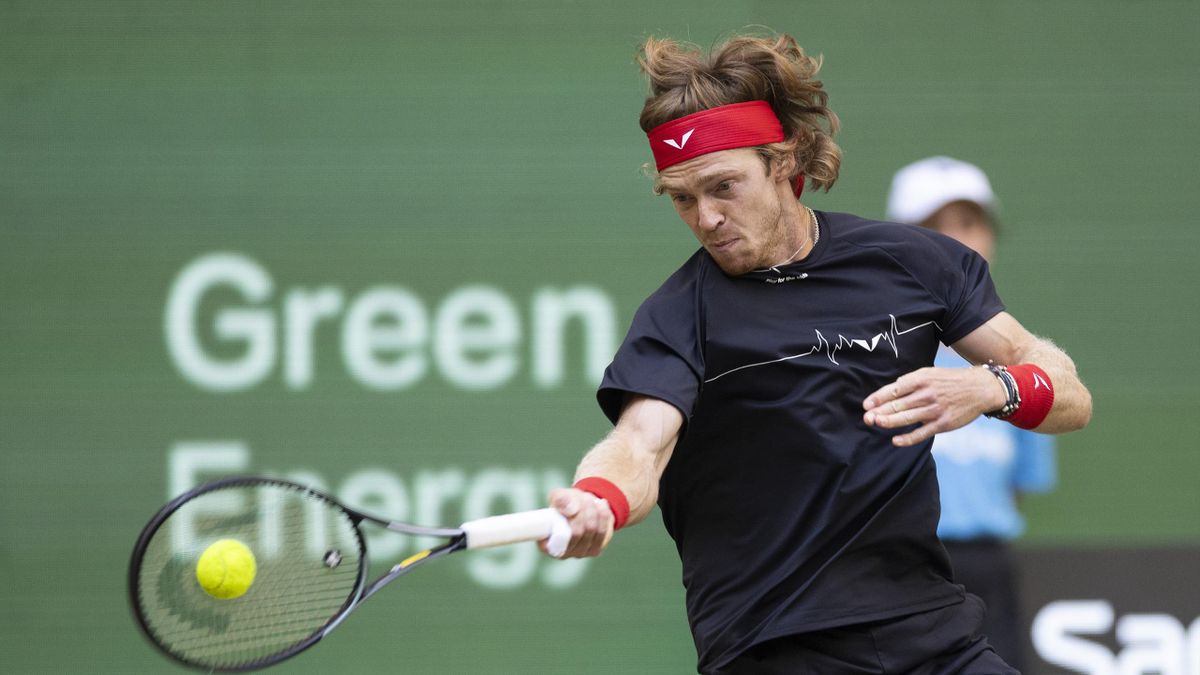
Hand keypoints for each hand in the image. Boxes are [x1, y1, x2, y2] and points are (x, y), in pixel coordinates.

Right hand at [540, 488, 613, 557]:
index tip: (572, 505)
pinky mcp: (594, 551)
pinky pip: (603, 532)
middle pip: (577, 532)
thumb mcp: (560, 495)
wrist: (583, 506)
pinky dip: (603, 516)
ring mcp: (579, 553)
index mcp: (546, 543)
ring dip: (593, 511)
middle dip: (583, 511)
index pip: (556, 539)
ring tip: (591, 499)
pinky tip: (601, 506)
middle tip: (584, 496)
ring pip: (591, 530)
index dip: (565, 521)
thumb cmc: (566, 503)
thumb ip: (560, 499)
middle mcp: (562, 553)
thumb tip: (572, 511)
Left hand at [862, 366, 1006, 446]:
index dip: (878, 398)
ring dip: (888, 422)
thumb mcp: (931, 373)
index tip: (866, 405)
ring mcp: (935, 410)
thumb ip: (911, 381)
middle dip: (879, 412)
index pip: (894, 389)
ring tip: (876, 424)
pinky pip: (921, 433)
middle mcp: (927, 394)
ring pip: (906, 418)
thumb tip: (890, 391)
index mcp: (922, 379)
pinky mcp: (943, 424)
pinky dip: (907, 438)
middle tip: (866, 418)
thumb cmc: (951, 380)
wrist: (981, 388)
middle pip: (897, 405)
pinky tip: (895, 440)